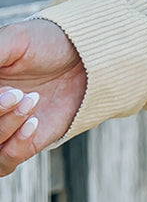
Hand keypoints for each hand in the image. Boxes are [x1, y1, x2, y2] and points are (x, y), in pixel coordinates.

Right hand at [0, 18, 85, 176]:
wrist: (84, 57)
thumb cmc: (46, 42)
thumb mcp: (13, 40)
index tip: (7, 90)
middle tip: (17, 93)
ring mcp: (2, 129)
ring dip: (3, 128)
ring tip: (30, 100)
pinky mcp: (24, 144)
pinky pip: (5, 162)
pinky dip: (15, 146)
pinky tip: (34, 122)